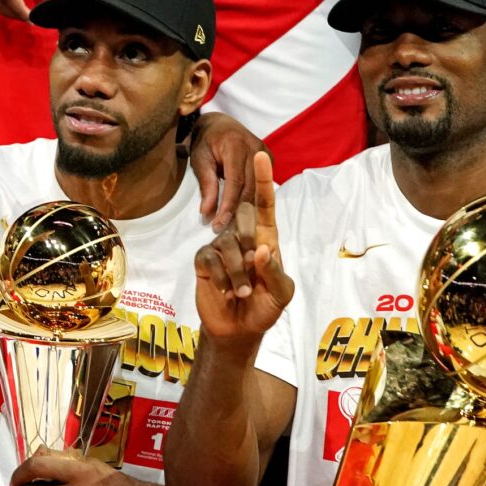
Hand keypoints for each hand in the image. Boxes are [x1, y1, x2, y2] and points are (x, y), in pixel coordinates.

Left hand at [189, 112, 264, 229]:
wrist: (219, 124)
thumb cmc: (206, 142)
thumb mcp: (200, 161)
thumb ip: (206, 187)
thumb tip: (206, 214)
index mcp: (236, 144)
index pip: (235, 182)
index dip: (228, 206)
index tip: (218, 224)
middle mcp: (255, 147)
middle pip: (250, 188)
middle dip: (237, 211)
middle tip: (224, 230)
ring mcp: (265, 153)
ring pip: (258, 189)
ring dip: (245, 209)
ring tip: (231, 226)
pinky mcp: (270, 159)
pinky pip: (262, 185)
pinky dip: (252, 200)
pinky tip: (241, 213)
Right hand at [193, 152, 293, 341]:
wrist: (238, 330)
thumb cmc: (265, 308)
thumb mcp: (281, 294)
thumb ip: (275, 271)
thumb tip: (260, 249)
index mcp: (267, 238)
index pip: (265, 204)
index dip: (263, 180)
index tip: (260, 155)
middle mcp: (243, 238)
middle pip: (243, 216)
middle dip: (248, 238)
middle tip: (252, 269)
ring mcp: (221, 248)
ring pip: (227, 243)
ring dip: (237, 273)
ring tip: (242, 293)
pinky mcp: (204, 261)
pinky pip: (209, 258)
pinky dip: (221, 278)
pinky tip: (224, 291)